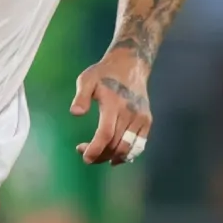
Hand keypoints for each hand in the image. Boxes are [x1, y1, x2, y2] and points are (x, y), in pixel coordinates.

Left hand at [71, 49, 150, 165]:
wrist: (131, 65)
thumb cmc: (104, 74)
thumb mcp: (87, 79)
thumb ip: (81, 96)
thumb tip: (75, 113)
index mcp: (114, 104)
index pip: (106, 134)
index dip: (95, 149)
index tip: (85, 157)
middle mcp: (130, 113)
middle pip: (116, 145)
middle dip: (99, 154)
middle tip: (84, 152)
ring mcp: (141, 118)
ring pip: (127, 148)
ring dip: (112, 157)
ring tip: (99, 155)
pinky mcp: (147, 121)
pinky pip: (139, 145)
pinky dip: (127, 155)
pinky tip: (114, 157)